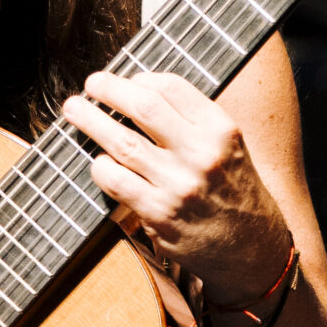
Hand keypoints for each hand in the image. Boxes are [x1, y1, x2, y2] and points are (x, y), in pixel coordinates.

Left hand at [64, 70, 290, 304]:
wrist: (251, 248)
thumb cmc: (234, 192)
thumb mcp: (229, 147)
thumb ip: (193, 122)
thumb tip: (139, 94)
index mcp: (222, 130)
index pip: (172, 88)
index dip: (140, 78)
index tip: (126, 80)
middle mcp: (202, 154)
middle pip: (144, 107)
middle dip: (109, 89)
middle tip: (92, 84)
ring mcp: (179, 185)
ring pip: (122, 142)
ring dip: (91, 121)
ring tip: (75, 111)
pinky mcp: (159, 214)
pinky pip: (115, 181)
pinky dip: (100, 166)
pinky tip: (99, 161)